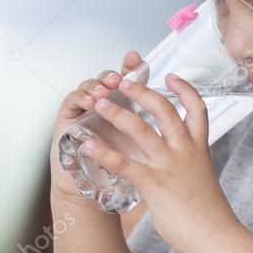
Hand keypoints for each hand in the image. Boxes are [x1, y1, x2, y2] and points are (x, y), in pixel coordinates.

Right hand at [49, 49, 145, 208]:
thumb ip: (158, 134)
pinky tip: (87, 100)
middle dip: (117, 73)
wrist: (93, 194)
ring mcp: (87, 111)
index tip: (138, 58)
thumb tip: (184, 119)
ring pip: (92, 85)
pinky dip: (79, 97)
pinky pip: (71, 101)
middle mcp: (108, 106)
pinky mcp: (68, 120)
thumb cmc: (120, 174)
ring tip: (104, 89)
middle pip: (111, 79)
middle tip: (121, 77)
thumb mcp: (146, 153)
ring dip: (98, 83)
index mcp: (128, 108)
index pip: (132, 81)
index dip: (133, 67)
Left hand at [77, 73, 236, 252]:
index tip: (171, 76)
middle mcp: (185, 150)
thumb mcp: (201, 177)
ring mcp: (169, 165)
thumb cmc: (208, 212)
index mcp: (199, 147)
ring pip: (141, 129)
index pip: (196, 107)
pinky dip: (103, 152)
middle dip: (142, 91)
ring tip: (99, 103)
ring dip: (117, 113)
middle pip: (164, 109)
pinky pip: (124, 163)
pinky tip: (88, 145)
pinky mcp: (154, 184)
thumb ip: (187, 164)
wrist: (215, 236)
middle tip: (123, 82)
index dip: (184, 88)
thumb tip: (176, 163)